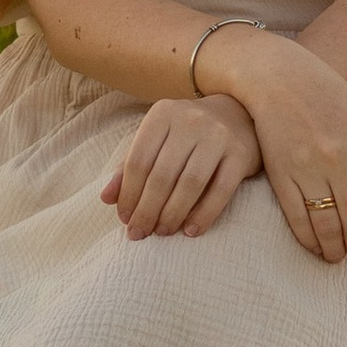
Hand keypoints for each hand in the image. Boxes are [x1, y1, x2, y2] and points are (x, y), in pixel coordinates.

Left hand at [101, 93, 261, 240]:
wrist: (238, 115)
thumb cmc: (187, 135)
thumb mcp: (156, 141)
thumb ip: (129, 166)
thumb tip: (106, 198)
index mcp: (163, 114)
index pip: (138, 161)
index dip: (128, 194)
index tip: (125, 220)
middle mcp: (190, 120)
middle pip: (162, 175)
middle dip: (147, 210)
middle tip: (140, 233)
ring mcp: (218, 135)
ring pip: (190, 184)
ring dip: (172, 215)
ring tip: (162, 232)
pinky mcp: (241, 153)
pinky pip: (221, 191)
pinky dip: (204, 214)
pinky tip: (191, 231)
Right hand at [198, 26, 346, 264]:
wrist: (280, 77)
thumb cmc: (330, 100)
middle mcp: (336, 158)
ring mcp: (306, 167)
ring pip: (327, 226)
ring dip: (336, 248)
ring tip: (340, 253)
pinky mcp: (280, 174)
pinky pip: (297, 219)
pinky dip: (309, 240)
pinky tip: (316, 245)